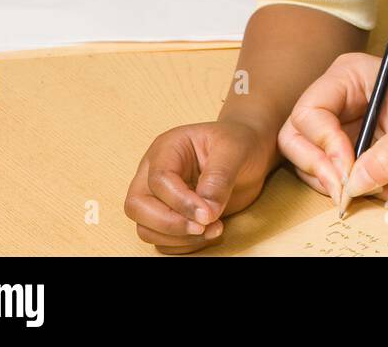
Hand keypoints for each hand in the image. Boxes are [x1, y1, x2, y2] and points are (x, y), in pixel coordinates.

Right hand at [124, 119, 276, 253]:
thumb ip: (219, 178)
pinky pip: (162, 240)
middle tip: (203, 227)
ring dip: (178, 237)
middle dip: (169, 224)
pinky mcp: (170, 216)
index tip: (209, 213)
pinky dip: (183, 244)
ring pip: (145, 228)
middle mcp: (154, 172)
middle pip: (137, 206)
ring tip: (214, 229)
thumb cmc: (239, 144)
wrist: (249, 153)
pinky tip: (210, 233)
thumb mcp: (235, 150)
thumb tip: (205, 214)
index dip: (181, 202)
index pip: (159, 180)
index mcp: (167, 149)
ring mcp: (158, 197)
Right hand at [278, 52, 387, 205]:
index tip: (348, 168)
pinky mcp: (354, 149)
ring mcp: (343, 125)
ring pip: (314, 162)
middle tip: (345, 191)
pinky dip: (360, 190)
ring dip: (343, 185)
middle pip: (298, 138)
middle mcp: (338, 99)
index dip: (322, 143)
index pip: (309, 112)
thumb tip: (355, 184)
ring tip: (386, 192)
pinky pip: (340, 176)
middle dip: (319, 168)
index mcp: (348, 77)